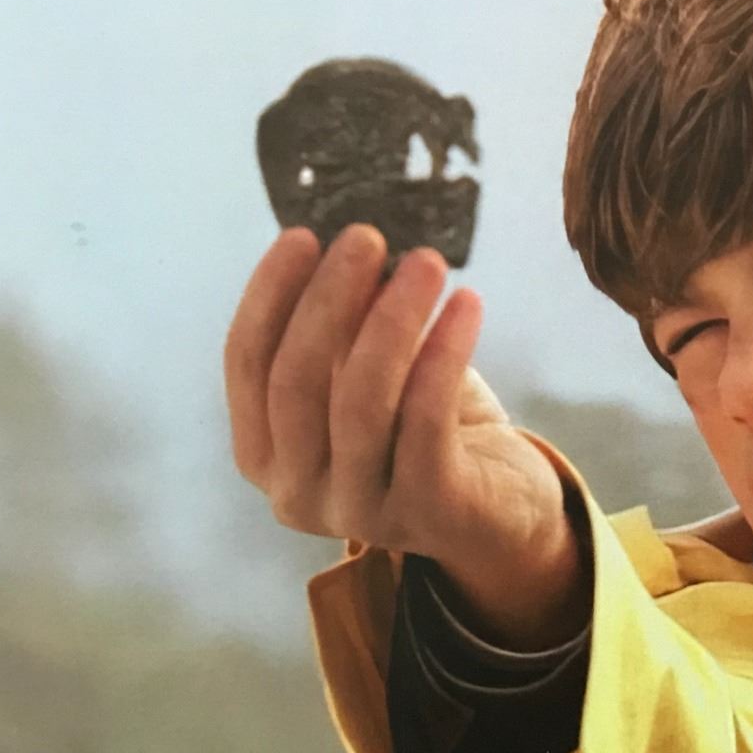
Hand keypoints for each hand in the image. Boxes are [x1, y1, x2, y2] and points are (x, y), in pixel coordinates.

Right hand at [224, 224, 570, 576]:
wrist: (504, 515)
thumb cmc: (430, 435)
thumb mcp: (377, 378)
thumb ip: (348, 331)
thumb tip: (348, 253)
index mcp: (266, 457)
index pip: (248, 367)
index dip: (269, 297)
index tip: (302, 237)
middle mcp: (298, 493)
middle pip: (296, 381)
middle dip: (328, 299)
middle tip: (366, 238)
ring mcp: (359, 510)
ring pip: (361, 400)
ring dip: (392, 319)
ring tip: (428, 262)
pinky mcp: (425, 510)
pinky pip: (426, 419)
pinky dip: (444, 353)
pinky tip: (467, 304)